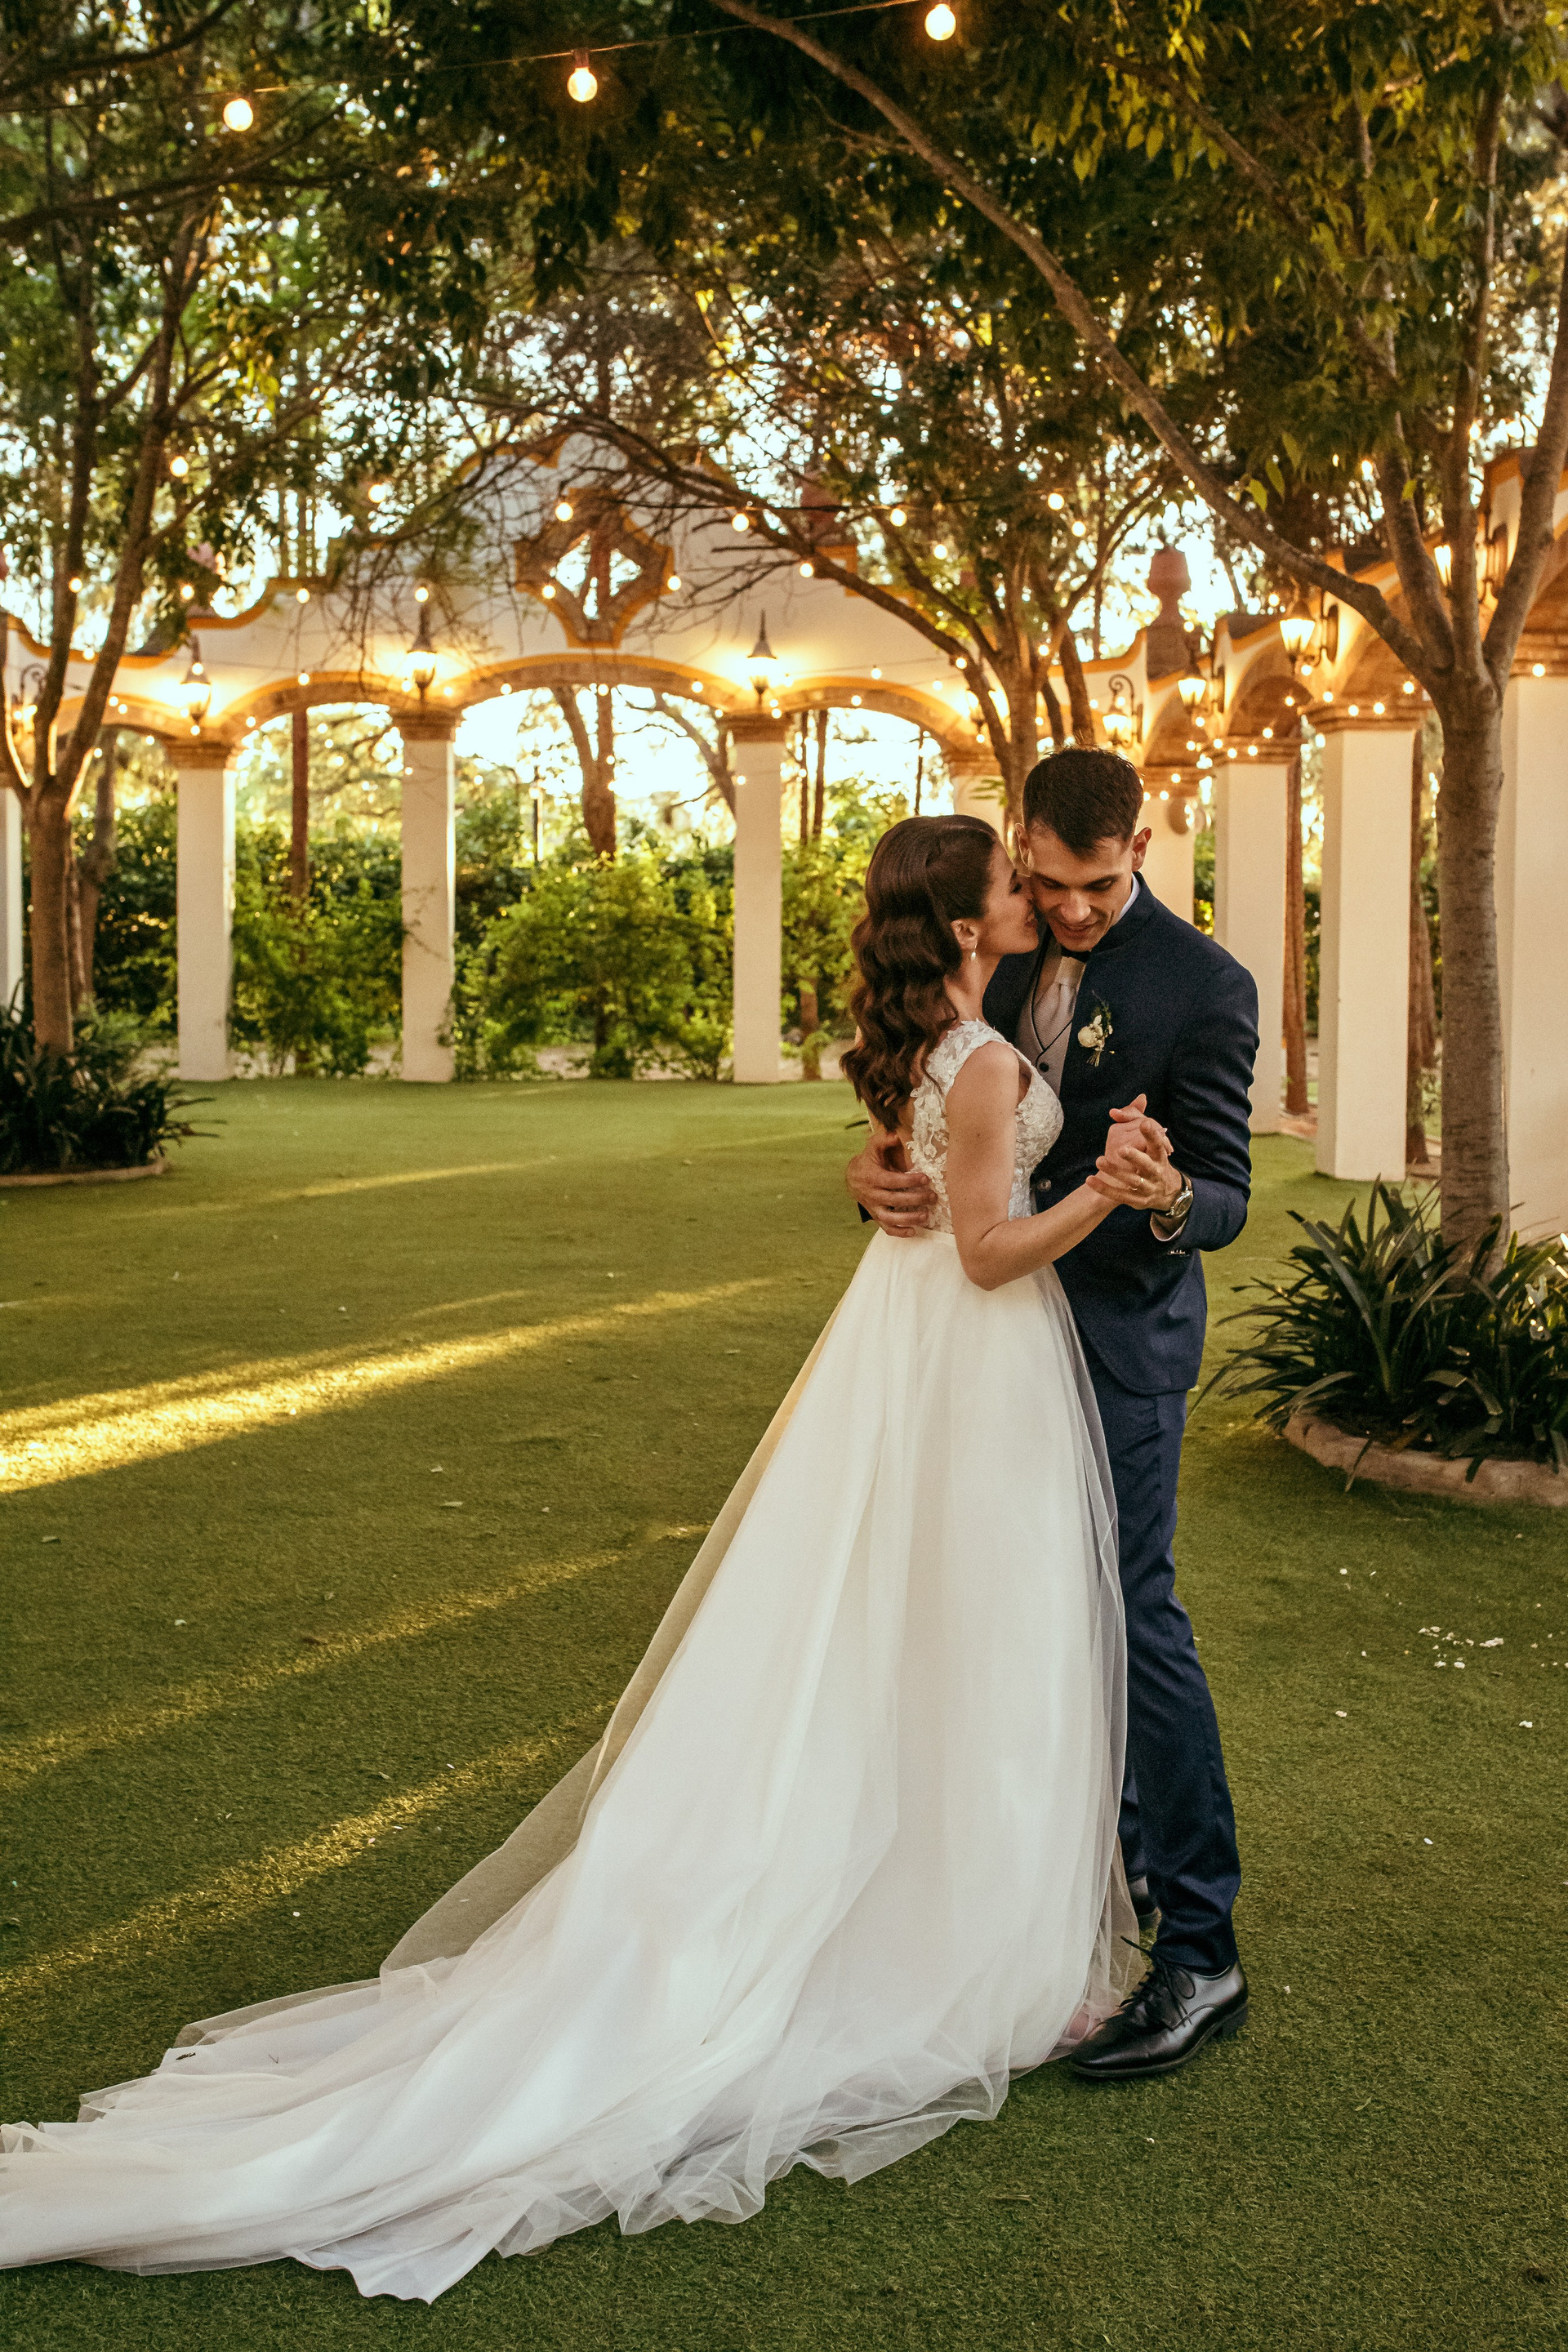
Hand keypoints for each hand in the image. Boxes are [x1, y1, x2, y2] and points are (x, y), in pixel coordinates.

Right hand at [846, 1132, 935, 1235]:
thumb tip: (896, 1135)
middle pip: (894, 1200)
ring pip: (890, 1218)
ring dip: (909, 1219)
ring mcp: (874, 1208)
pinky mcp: (876, 1217)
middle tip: (933, 1196)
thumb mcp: (873, 1147)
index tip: (925, 1179)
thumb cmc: (869, 1161)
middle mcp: (872, 1194)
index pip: (892, 1181)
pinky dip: (899, 1232)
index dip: (909, 1181)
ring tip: (926, 1216)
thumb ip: (883, 1140)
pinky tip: (913, 1231)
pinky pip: (886, 1228)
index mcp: (872, 1177)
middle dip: (915, 1199)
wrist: (853, 1178)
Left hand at [1088, 1096, 1183, 1213]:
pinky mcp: (1137, 1200)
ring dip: (1115, 1171)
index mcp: (1160, 1156)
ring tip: (1099, 1160)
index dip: (1152, 1134)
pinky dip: (1103, 1188)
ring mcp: (1147, 1188)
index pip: (1158, 1143)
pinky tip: (1090, 1180)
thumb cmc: (1156, 1161)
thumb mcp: (1154, 1143)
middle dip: (1135, 1156)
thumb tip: (1139, 1098)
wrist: (1167, 1194)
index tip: (1144, 1123)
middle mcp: (1156, 1171)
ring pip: (1131, 1180)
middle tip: (1122, 1149)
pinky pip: (1119, 1194)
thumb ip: (1141, 1120)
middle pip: (1146, 1164)